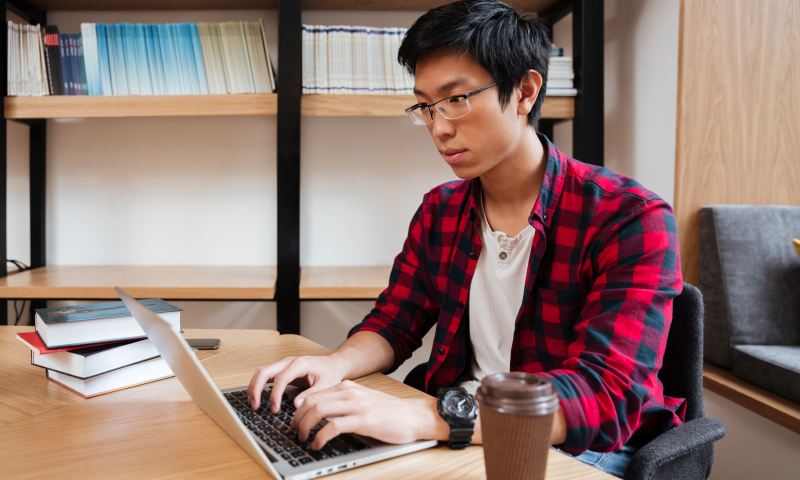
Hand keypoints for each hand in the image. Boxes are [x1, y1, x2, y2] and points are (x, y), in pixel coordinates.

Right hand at [248, 355, 344, 412]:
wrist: (333, 365)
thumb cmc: (330, 374)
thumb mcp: (325, 385)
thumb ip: (311, 395)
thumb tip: (296, 406)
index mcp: (300, 364)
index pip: (280, 378)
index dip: (275, 394)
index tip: (274, 409)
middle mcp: (288, 361)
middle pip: (264, 371)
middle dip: (256, 388)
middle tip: (255, 406)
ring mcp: (283, 364)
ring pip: (261, 371)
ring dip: (254, 387)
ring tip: (253, 404)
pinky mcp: (282, 369)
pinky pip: (266, 375)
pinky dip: (258, 385)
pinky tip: (258, 397)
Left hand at [291, 380, 446, 449]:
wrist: (415, 415)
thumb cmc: (391, 413)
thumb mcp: (364, 401)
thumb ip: (345, 404)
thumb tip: (323, 416)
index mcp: (347, 387)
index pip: (313, 395)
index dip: (299, 410)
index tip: (296, 422)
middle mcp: (349, 393)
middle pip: (311, 402)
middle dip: (298, 419)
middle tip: (296, 433)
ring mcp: (356, 406)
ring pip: (318, 411)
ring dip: (305, 427)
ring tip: (303, 439)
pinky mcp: (364, 420)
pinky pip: (333, 426)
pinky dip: (320, 437)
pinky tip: (318, 445)